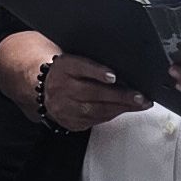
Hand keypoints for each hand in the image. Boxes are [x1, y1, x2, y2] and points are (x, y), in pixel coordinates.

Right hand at [0, 31, 148, 130]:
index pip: (81, 67)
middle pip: (92, 92)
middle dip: (120, 96)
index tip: (113, 76)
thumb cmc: (65, 71)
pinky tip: (124, 109)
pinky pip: (94, 120)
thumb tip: (123, 65)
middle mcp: (62, 87)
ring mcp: (64, 107)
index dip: (98, 72)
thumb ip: (93, 62)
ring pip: (96, 110)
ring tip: (140, 104)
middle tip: (140, 97)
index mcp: (64, 66)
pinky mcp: (69, 121)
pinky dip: (112, 114)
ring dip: (121, 108)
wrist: (40, 88)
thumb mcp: (74, 59)